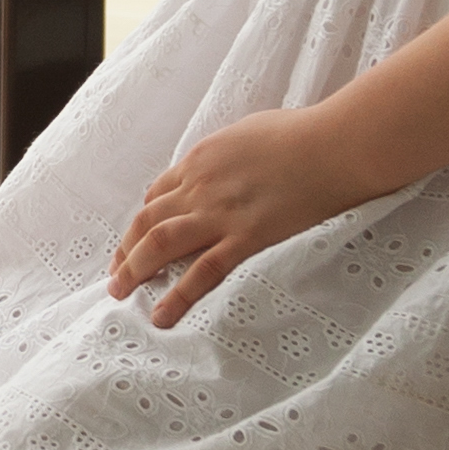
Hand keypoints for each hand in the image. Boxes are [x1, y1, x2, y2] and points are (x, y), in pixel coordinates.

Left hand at [106, 107, 386, 327]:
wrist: (332, 145)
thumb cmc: (301, 134)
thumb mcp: (248, 134)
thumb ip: (228, 156)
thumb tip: (226, 167)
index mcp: (200, 158)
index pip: (157, 195)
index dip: (140, 221)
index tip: (133, 242)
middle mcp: (200, 185)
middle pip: (147, 220)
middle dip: (126, 250)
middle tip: (116, 276)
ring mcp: (220, 213)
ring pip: (160, 243)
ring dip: (135, 269)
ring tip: (122, 294)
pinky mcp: (246, 237)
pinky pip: (203, 272)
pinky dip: (178, 296)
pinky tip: (162, 315)